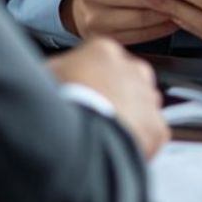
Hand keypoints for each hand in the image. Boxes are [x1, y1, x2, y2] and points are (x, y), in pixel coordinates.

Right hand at [47, 38, 169, 159]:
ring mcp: (148, 98)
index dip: (90, 79)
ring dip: (128, 118)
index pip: (102, 60)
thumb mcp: (43, 75)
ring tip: (104, 136)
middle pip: (126, 81)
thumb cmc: (57, 108)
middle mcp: (132, 70)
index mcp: (103, 52)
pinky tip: (115, 150)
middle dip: (114, 96)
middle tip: (94, 116)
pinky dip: (137, 143)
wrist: (76, 140)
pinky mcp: (157, 128)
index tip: (82, 93)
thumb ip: (57, 69)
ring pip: (142, 107)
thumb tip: (54, 74)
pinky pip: (151, 135)